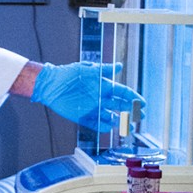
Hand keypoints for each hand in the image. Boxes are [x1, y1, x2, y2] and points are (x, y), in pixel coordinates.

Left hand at [31, 61, 145, 131]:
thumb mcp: (88, 69)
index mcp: (103, 86)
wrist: (50, 84)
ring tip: (129, 126)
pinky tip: (109, 127)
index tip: (142, 103)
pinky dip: (103, 127)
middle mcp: (100, 98)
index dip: (133, 97)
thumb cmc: (68, 74)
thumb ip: (104, 70)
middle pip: (120, 106)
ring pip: (110, 117)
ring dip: (120, 121)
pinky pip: (95, 124)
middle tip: (140, 116)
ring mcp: (92, 108)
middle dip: (131, 111)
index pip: (122, 92)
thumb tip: (120, 65)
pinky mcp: (83, 117)